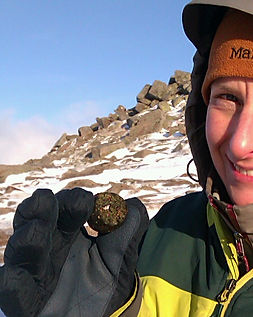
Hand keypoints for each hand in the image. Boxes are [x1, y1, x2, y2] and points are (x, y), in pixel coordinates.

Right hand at [0, 188, 148, 316]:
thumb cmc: (101, 286)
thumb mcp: (118, 258)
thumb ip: (126, 232)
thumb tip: (131, 205)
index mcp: (69, 232)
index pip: (67, 207)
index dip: (77, 201)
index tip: (92, 206)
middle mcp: (48, 246)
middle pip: (38, 219)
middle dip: (43, 207)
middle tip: (48, 200)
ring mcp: (35, 271)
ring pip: (21, 250)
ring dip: (27, 238)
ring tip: (37, 230)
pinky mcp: (26, 301)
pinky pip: (13, 290)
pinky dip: (12, 283)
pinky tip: (16, 276)